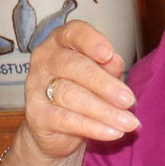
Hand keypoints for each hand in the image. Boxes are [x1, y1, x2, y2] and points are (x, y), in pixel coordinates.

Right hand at [18, 21, 138, 162]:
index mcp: (60, 42)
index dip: (91, 41)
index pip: (73, 33)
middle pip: (74, 66)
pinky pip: (65, 119)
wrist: (56, 130)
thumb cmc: (82, 92)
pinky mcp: (36, 115)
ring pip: (71, 95)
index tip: (109, 55)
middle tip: (128, 100)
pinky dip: (92, 127)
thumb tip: (115, 62)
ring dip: (104, 110)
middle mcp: (44, 60)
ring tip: (128, 123)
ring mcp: (36, 87)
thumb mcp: (100, 76)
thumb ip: (107, 67)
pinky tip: (112, 133)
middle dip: (104, 84)